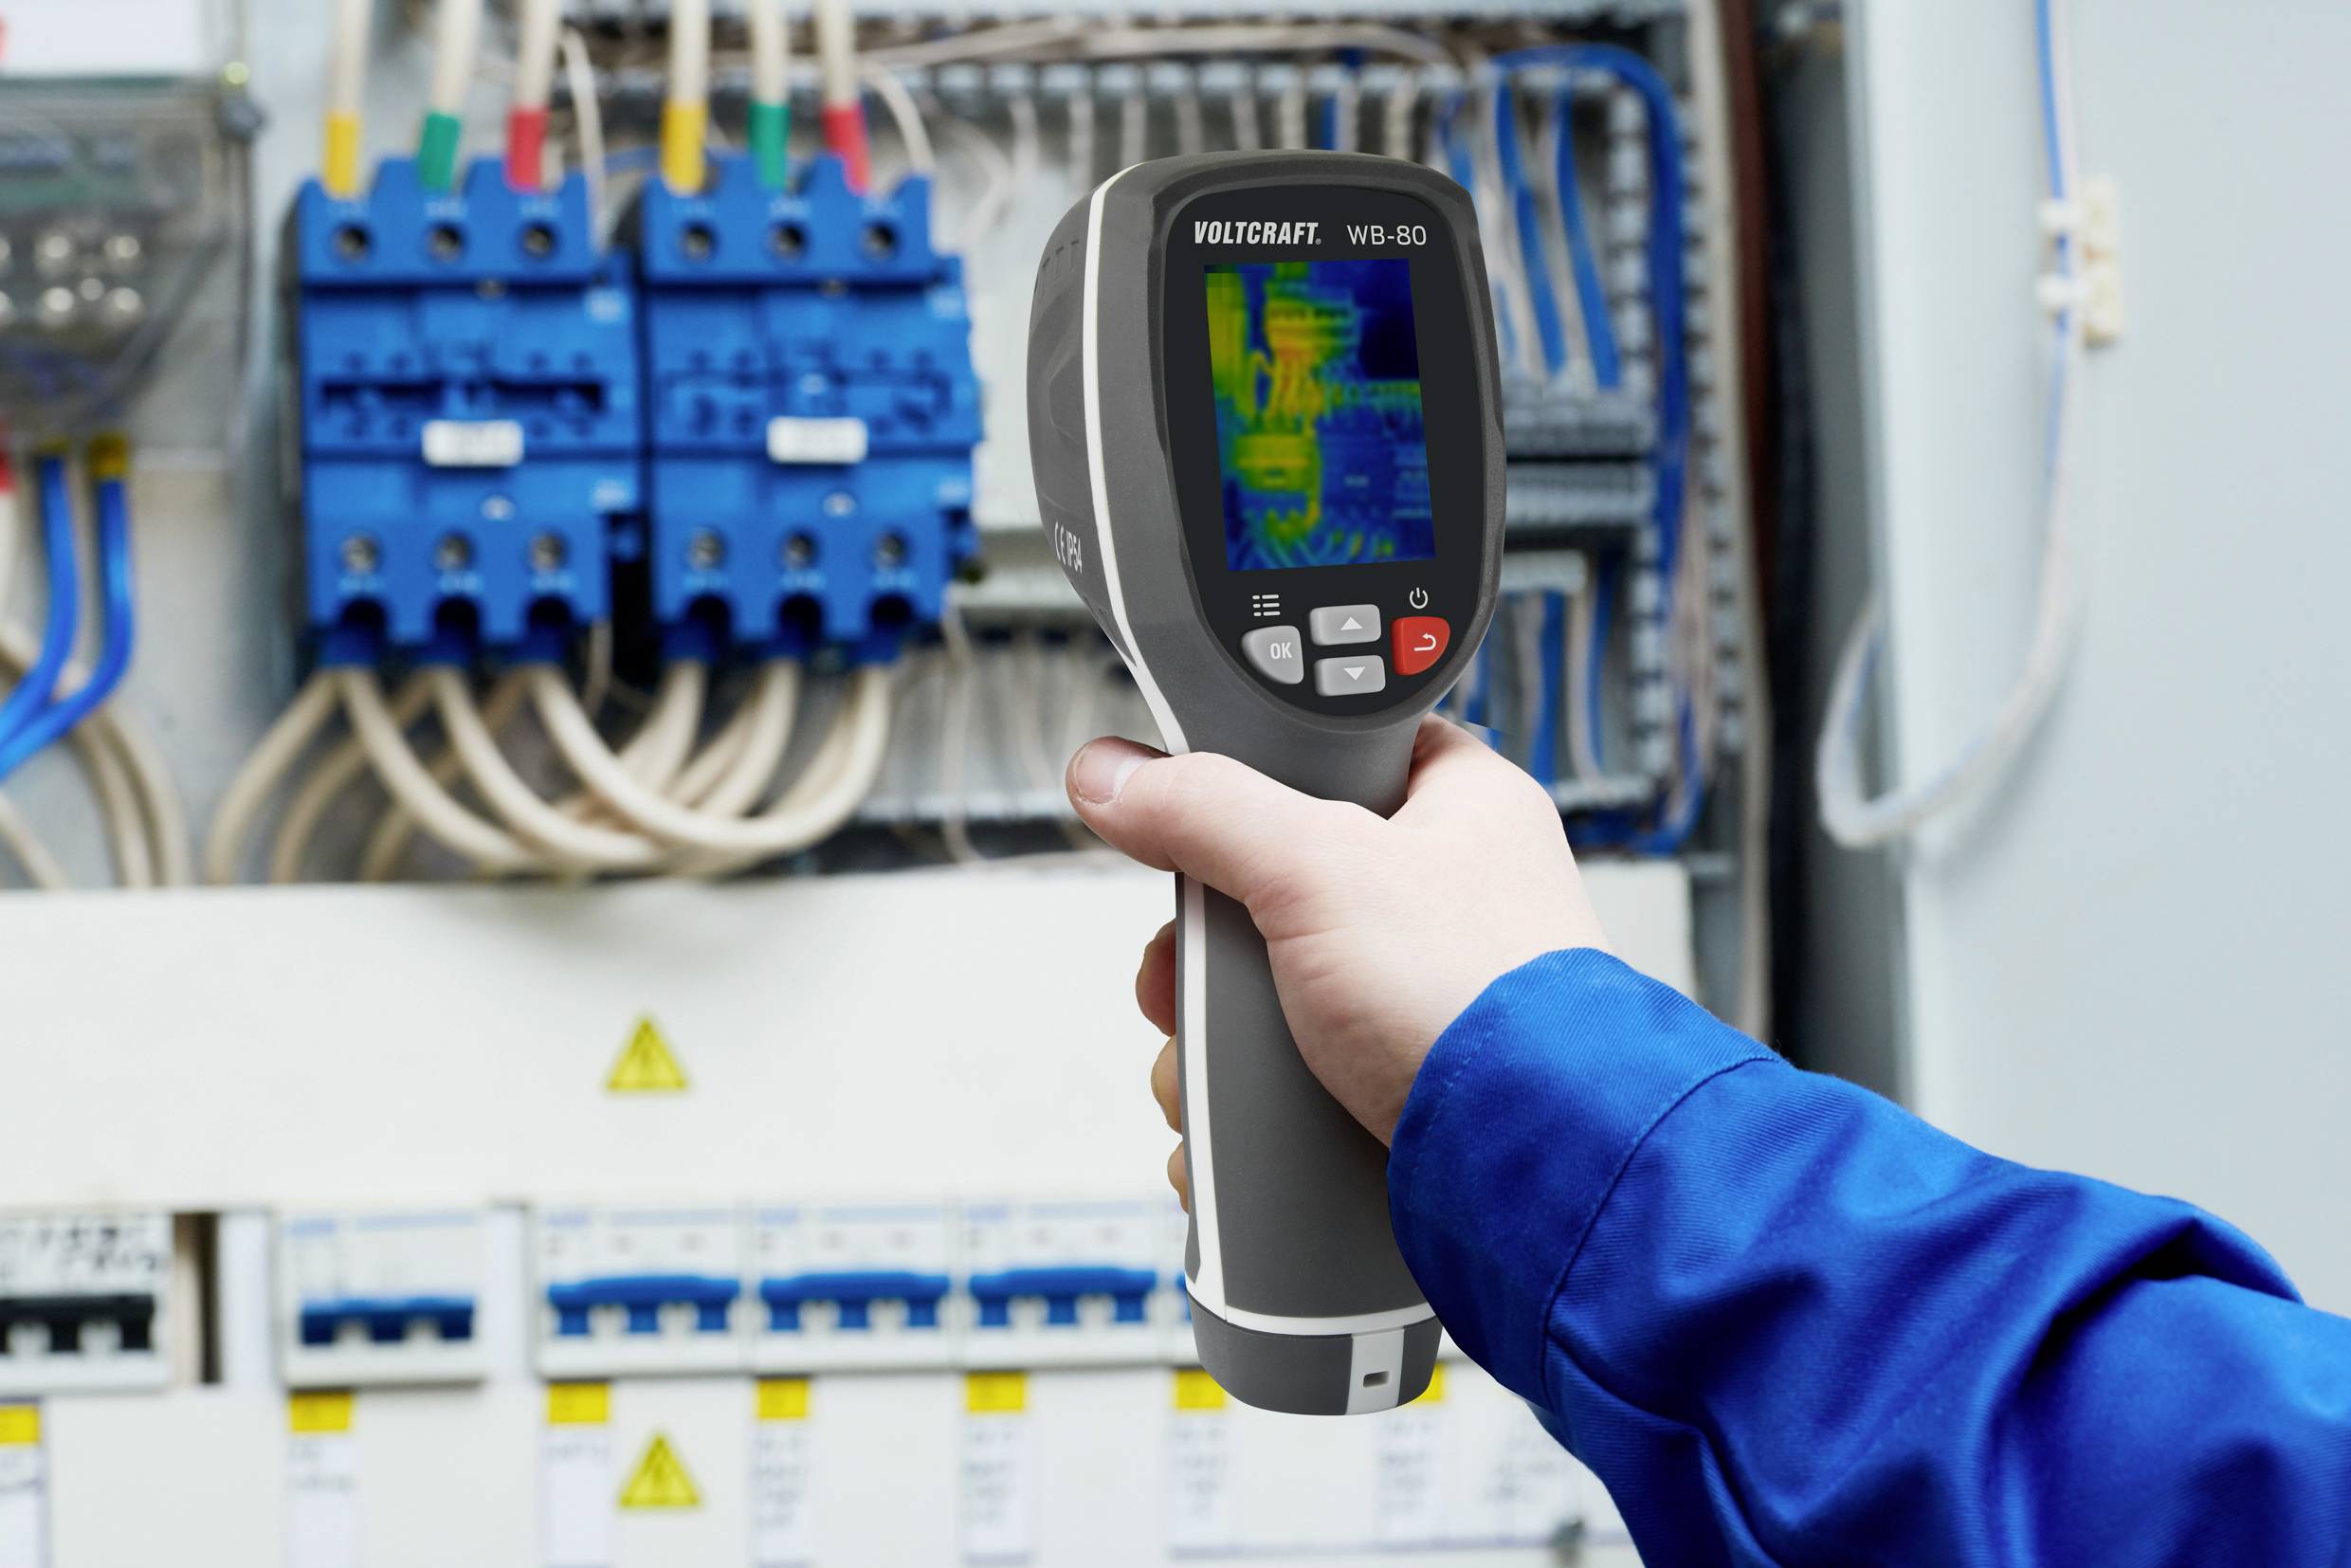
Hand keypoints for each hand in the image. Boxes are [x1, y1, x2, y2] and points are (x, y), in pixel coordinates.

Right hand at [1066, 716, 1608, 1203]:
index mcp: (1461, 810)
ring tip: (1206, 1068)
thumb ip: (1207, 808)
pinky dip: (1248, 1104)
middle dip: (1209, 948)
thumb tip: (1116, 775)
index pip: (1342, 755)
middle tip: (1185, 971)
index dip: (1257, 781)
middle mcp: (1448, 901)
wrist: (1530, 1169)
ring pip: (1275, 992)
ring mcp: (1423, 999)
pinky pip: (1294, 1076)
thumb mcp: (1317, 868)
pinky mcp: (1399, 1084)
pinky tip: (1229, 1123)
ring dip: (1215, 1037)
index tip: (1194, 815)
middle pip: (1279, 890)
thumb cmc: (1478, 1002)